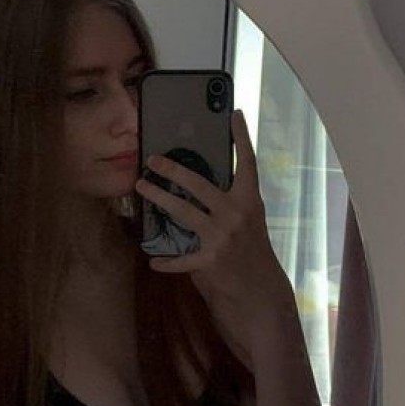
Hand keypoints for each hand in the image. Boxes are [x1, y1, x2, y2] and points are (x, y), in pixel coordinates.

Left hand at [134, 110, 294, 341]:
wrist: (262, 292)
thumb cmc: (252, 253)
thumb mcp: (248, 223)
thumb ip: (228, 206)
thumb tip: (197, 189)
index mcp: (250, 201)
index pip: (247, 164)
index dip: (242, 138)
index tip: (234, 113)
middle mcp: (237, 214)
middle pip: (199, 184)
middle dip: (173, 169)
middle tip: (153, 159)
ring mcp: (222, 236)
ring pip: (183, 211)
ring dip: (159, 198)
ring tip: (141, 187)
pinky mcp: (210, 260)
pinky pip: (181, 258)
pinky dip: (166, 261)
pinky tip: (153, 260)